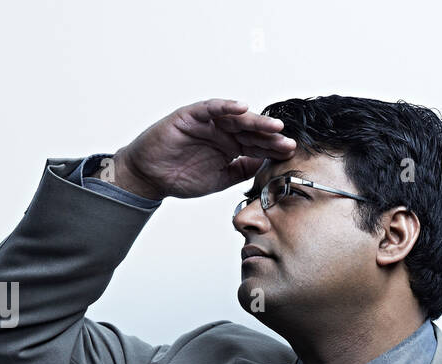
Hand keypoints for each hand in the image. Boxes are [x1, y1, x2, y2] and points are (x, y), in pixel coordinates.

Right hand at [108, 99, 295, 200]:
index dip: (273, 149)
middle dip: (270, 135)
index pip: (256, 146)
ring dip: (255, 120)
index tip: (290, 153)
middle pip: (251, 131)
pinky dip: (225, 106)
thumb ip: (241, 171)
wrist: (151, 178)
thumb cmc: (181, 177)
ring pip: (235, 118)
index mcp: (230, 147)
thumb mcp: (220, 180)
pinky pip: (210, 107)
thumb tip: (265, 165)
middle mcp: (222, 132)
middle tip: (287, 140)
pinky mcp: (191, 115)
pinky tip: (241, 107)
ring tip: (273, 126)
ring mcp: (208, 123)